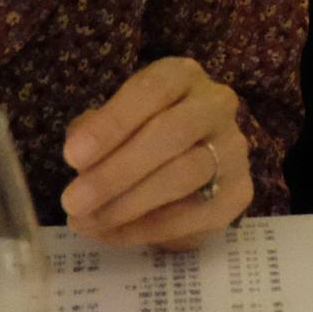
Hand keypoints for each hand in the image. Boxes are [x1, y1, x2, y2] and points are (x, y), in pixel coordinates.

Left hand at [60, 57, 251, 248]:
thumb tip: (81, 156)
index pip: (151, 91)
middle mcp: (216, 105)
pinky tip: (112, 235)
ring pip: (184, 175)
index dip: (111, 123)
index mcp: (182, 76)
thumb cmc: (140, 136)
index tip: (72, 157)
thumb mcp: (113, 123)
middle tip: (73, 201)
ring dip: (128, 204)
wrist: (186, 171)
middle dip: (116, 172)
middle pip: (171, 134)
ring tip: (86, 222)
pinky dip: (147, 229)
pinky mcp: (240, 192)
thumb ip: (94, 132)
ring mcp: (233, 149)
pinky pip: (194, 214)